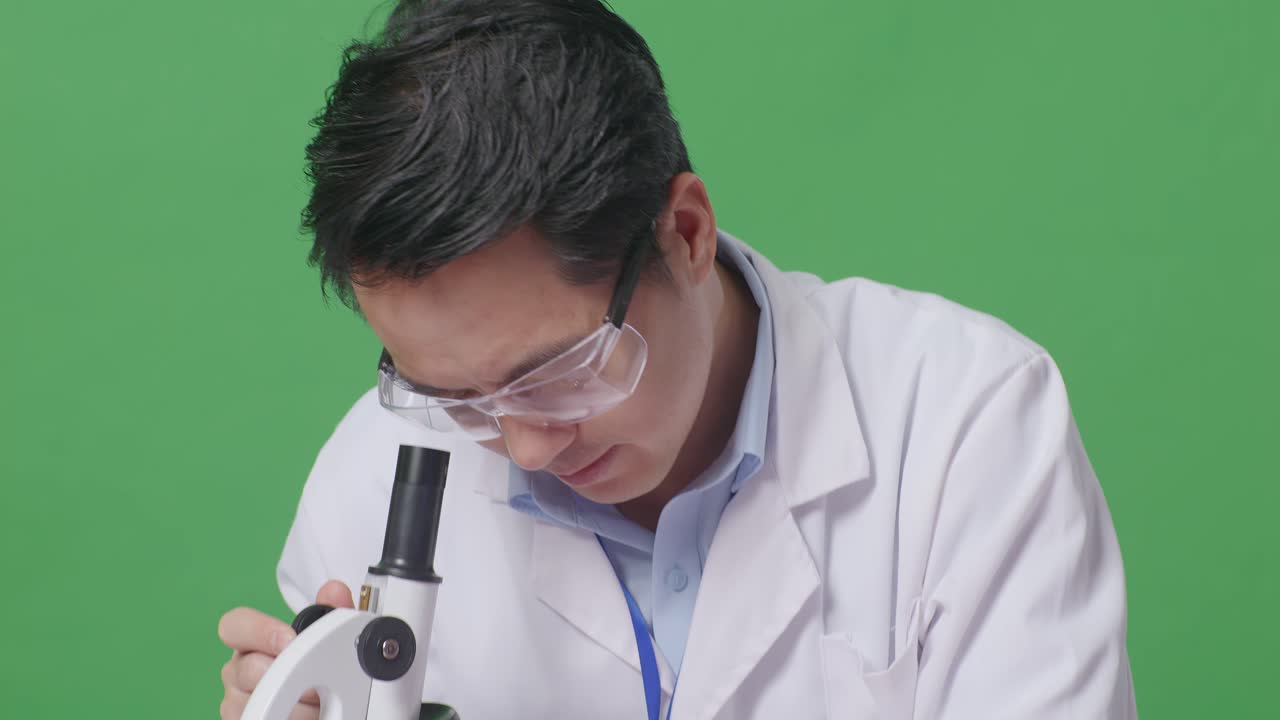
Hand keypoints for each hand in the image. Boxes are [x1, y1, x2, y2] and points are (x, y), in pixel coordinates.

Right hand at [218, 580, 354, 718]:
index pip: (234, 625)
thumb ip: (331, 611)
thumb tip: (334, 591)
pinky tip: (311, 715)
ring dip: (297, 704)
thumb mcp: (325, 635)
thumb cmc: (311, 664)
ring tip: (321, 701)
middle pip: (249, 668)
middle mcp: (238, 670)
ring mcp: (237, 700)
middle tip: (318, 679)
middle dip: (289, 675)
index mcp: (251, 641)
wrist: (315, 702)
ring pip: (259, 701)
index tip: (290, 639)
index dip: (260, 630)